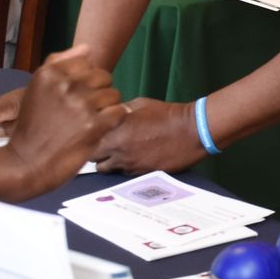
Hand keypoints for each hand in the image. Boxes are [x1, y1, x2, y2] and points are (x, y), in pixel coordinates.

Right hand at [1, 46, 126, 190]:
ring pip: (113, 95)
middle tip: (87, 110)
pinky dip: (114, 121)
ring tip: (91, 120)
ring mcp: (80, 104)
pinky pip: (119, 112)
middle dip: (99, 92)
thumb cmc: (32, 127)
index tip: (78, 95)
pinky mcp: (94, 124)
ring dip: (107, 108)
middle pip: (103, 77)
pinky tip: (100, 128)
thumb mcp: (37, 88)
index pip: (87, 63)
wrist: (25, 163)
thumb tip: (88, 47)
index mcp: (50, 74)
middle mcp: (65, 85)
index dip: (87, 80)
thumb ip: (60, 63)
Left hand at [91, 97, 205, 174]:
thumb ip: (118, 111)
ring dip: (109, 162)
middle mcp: (118, 151)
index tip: (96, 134)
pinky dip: (125, 167)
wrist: (191, 131)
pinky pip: (124, 174)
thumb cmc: (167, 114)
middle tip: (105, 145)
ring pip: (107, 170)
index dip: (91, 138)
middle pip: (93, 159)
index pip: (89, 141)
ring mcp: (130, 165)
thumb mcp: (139, 104)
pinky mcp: (142, 174)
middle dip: (96, 153)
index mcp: (115, 132)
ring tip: (120, 153)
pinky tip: (134, 158)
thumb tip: (108, 114)